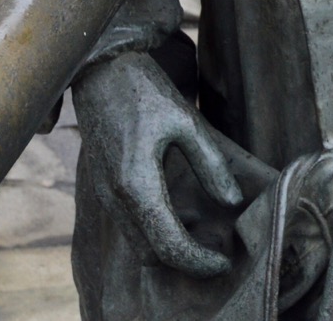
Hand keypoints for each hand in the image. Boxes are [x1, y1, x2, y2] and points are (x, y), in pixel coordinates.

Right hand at [74, 51, 241, 276]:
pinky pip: (129, 226)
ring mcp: (105, 195)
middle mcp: (115, 198)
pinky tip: (180, 216)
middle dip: (184, 261)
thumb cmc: (144, 90)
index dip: (199, 262)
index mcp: (136, 185)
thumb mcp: (186, 121)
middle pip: (150, 255)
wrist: (100, 69)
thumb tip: (232, 201)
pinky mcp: (103, 187)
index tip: (225, 262)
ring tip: (203, 237)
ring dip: (167, 249)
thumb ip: (210, 164)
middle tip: (218, 253)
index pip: (169, 245)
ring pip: (137, 244)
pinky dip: (153, 233)